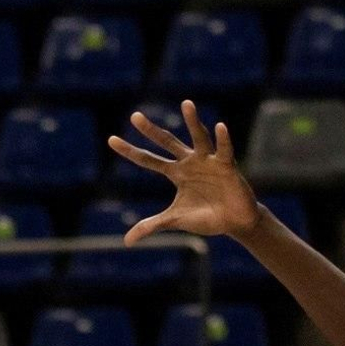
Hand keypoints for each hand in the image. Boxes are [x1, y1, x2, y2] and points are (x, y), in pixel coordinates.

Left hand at [107, 100, 259, 245]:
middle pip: (167, 142)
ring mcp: (208, 160)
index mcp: (176, 173)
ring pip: (198, 137)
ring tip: (186, 103)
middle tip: (134, 117)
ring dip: (193, 121)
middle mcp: (189, 161)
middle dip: (151, 131)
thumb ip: (152, 226)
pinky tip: (220, 126)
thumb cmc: (205, 217)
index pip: (148, 160)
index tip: (111, 140)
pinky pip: (224, 150)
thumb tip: (126, 241)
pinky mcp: (227, 165)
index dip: (130, 152)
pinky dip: (223, 139)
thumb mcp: (175, 221)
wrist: (234, 221)